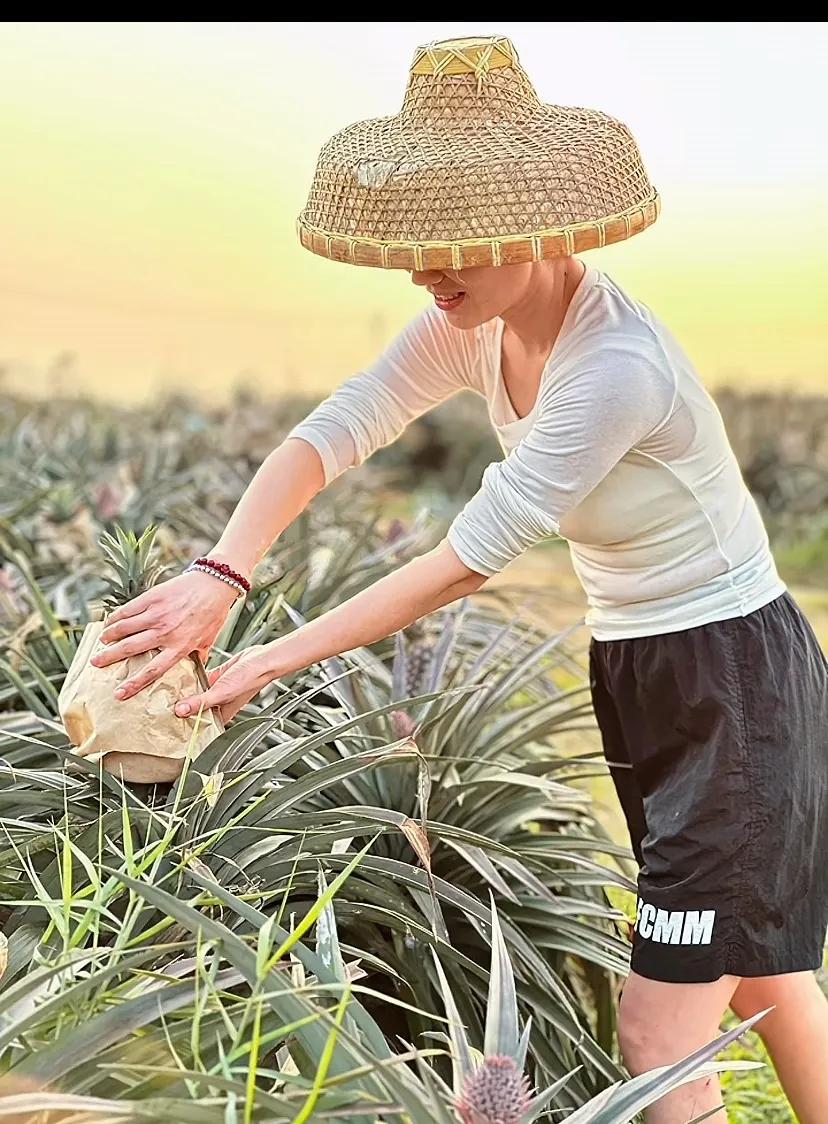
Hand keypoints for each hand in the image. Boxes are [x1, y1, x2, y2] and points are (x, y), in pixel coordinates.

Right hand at [90, 568, 242, 700]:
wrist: (215, 584)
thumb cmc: (213, 613)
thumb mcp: (208, 640)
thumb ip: (198, 656)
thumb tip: (196, 672)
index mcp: (180, 646)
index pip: (153, 671)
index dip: (134, 684)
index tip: (119, 693)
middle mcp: (166, 632)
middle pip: (130, 648)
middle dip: (109, 657)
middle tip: (96, 663)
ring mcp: (158, 614)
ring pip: (124, 628)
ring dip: (109, 636)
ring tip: (102, 642)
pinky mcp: (153, 598)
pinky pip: (127, 610)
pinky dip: (115, 617)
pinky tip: (109, 622)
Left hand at [173, 644, 276, 724]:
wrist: (262, 659)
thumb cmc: (251, 680)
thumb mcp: (222, 693)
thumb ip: (200, 702)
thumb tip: (181, 710)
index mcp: (221, 715)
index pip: (200, 724)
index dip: (186, 724)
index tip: (170, 722)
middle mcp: (219, 704)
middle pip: (195, 709)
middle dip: (182, 706)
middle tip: (165, 705)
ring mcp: (217, 690)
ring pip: (196, 694)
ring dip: (186, 692)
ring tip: (170, 691)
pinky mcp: (217, 676)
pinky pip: (200, 679)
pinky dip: (192, 678)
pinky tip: (182, 675)